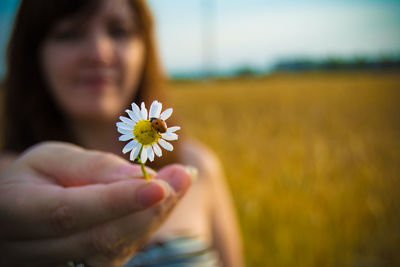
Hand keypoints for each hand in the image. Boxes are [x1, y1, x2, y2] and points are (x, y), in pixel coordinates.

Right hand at [0, 142, 191, 266]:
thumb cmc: (37, 177)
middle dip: (147, 209)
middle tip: (183, 177)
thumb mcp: (52, 158)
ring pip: (114, 251)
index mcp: (14, 212)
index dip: (117, 202)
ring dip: (154, 217)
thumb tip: (138, 177)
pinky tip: (165, 200)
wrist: (21, 209)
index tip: (160, 186)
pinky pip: (119, 254)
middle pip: (98, 239)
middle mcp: (30, 251)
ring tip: (181, 181)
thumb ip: (92, 167)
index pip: (69, 212)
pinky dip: (147, 226)